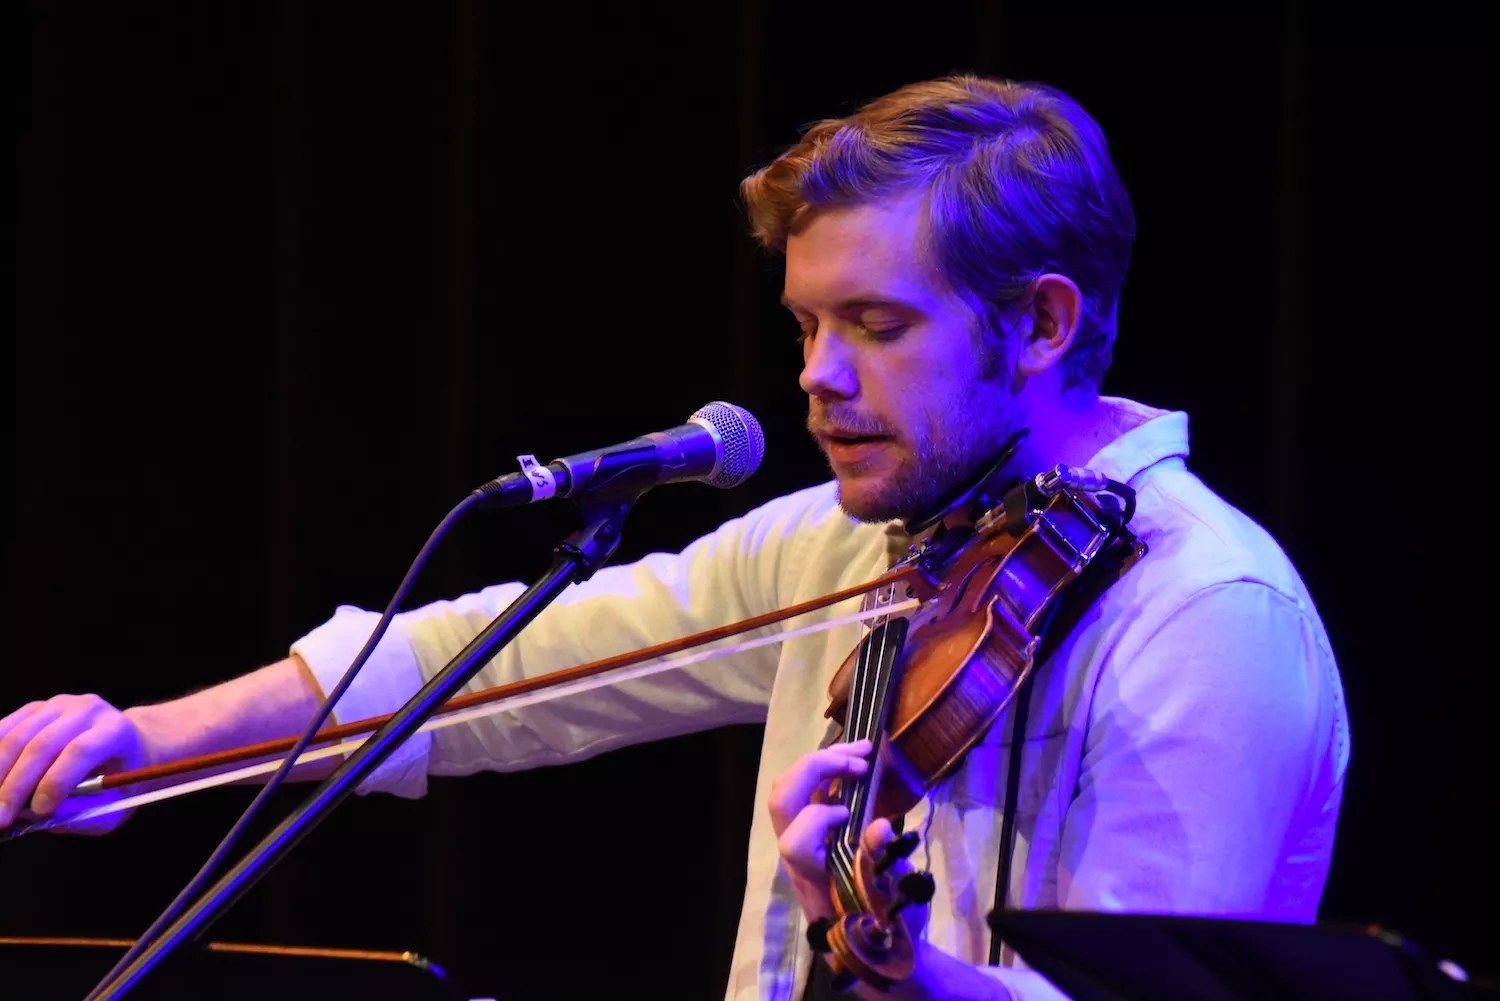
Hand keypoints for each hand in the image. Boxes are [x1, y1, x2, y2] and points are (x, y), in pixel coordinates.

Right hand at [0, 693, 148, 833]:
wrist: (125, 744)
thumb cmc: (119, 780)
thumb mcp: (115, 805)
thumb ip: (83, 816)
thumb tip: (35, 819)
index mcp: (116, 730)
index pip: (80, 750)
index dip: (56, 781)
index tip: (39, 811)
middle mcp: (88, 709)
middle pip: (43, 745)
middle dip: (16, 786)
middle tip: (1, 818)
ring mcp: (59, 704)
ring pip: (17, 737)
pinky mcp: (35, 708)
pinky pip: (4, 730)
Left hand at [767, 738, 927, 935]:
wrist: (865, 945)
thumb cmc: (878, 924)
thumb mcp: (888, 898)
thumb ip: (880, 862)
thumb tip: (880, 826)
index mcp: (812, 876)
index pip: (795, 842)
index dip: (820, 819)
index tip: (851, 814)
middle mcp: (795, 856)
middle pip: (781, 800)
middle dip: (815, 767)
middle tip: (859, 758)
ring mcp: (797, 840)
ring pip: (786, 791)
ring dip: (818, 763)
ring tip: (858, 751)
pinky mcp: (805, 831)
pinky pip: (801, 793)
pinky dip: (822, 771)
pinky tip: (850, 765)